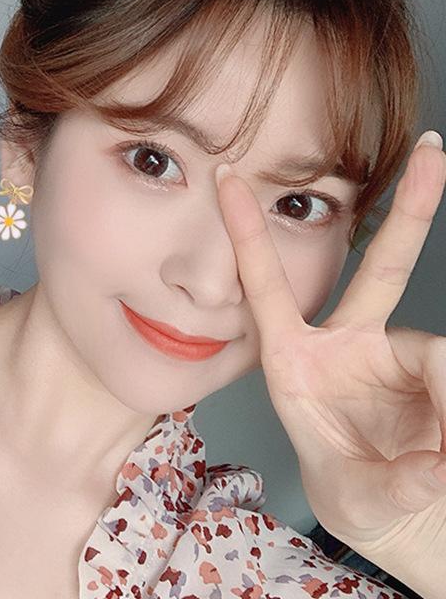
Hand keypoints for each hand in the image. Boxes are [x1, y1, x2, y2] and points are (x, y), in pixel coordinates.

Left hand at [214, 131, 445, 570]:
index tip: (226, 175)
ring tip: (433, 462)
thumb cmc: (349, 486)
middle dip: (410, 210)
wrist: (382, 503)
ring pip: (440, 356)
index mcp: (293, 359)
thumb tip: (438, 472)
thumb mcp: (354, 494)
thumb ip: (393, 487)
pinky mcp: (432, 369)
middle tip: (431, 149)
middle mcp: (347, 341)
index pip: (265, 284)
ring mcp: (394, 350)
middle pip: (383, 269)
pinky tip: (439, 457)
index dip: (246, 231)